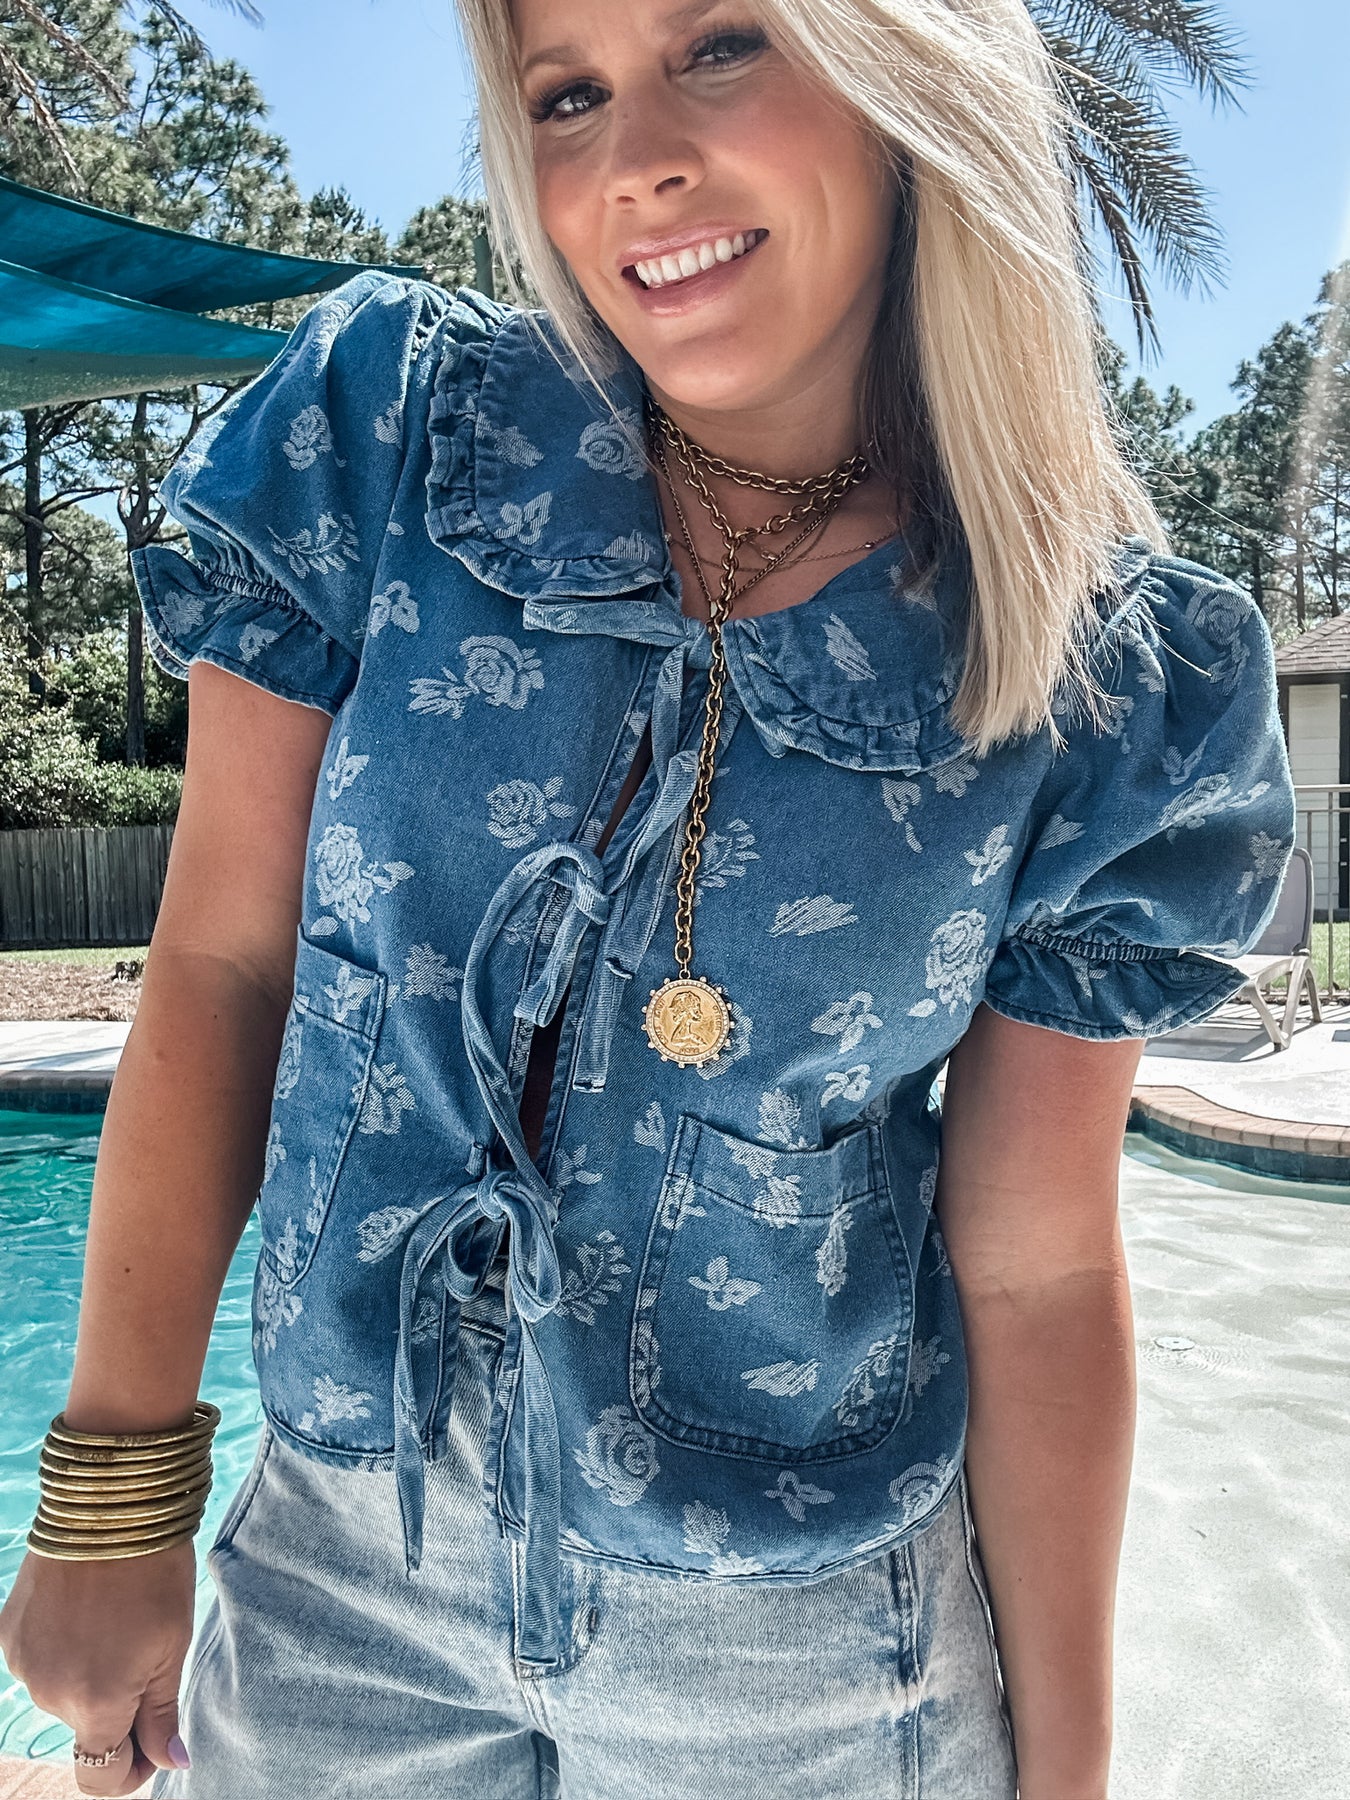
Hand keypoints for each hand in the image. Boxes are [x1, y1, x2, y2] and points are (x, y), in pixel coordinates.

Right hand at [0, 1541, 196, 1793]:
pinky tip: (87, 1609)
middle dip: (118, 1707)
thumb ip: (162, 1712)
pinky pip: (41, 1661)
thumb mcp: (172, 1644)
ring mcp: (23, 1663)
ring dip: (89, 1674)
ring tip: (118, 1619)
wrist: (107, 1504)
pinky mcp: (7, 1634)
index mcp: (96, 1704)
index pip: (100, 1776)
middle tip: (147, 1652)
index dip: (130, 1772)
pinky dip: (65, 1648)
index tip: (152, 1750)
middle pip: (87, 1727)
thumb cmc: (153, 1572)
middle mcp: (49, 1694)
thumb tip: (171, 1762)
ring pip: (62, 1692)